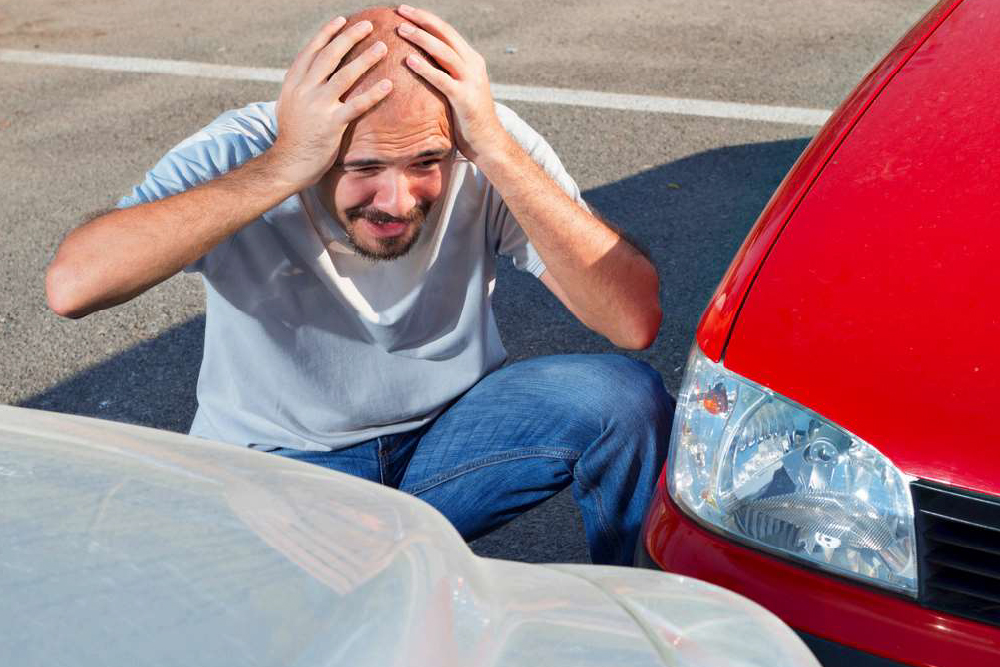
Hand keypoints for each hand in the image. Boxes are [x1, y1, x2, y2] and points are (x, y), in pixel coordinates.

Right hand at [271, 17, 392, 188]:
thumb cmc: (292, 137)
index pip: (312, 51)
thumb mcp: (289, 105)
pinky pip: (357, 105)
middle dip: (350, 37)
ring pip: (345, 75)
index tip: (342, 20)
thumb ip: (301, 87)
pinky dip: (374, 93)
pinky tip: (389, 84)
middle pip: (330, 56)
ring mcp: (318, 106)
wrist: (288, 163)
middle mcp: (304, 90)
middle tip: (369, 25)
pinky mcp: (332, 124)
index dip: (327, 34)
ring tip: (383, 47)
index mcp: (293, 83)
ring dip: (365, 58)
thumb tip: (313, 73)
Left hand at [395, 5, 507, 161]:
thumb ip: (445, 75)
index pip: (447, 32)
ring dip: (421, 38)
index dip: (427, 19)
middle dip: (422, 20)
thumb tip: (418, 65)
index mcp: (471, 60)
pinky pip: (442, 79)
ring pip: (444, 52)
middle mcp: (473, 65)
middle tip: (400, 10)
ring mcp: (471, 81)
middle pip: (445, 34)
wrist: (488, 142)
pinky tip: (409, 60)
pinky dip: (425, 68)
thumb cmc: (467, 119)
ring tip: (401, 29)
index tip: (406, 11)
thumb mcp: (458, 90)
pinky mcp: (465, 99)